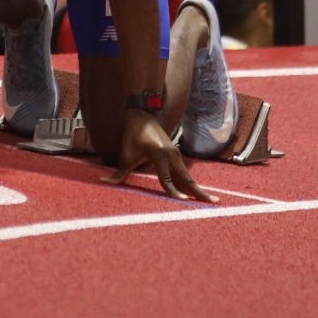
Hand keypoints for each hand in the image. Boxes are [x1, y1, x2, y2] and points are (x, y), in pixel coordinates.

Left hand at [101, 111, 216, 202]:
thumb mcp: (125, 155)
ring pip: (188, 176)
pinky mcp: (176, 155)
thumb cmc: (133, 135)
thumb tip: (104, 183)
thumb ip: (118, 174)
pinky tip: (197, 193)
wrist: (143, 115)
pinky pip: (185, 173)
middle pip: (187, 178)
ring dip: (198, 189)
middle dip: (199, 192)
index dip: (173, 191)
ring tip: (211, 200)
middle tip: (213, 202)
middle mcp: (172, 155)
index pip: (167, 178)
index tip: (182, 202)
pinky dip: (191, 183)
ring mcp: (176, 155)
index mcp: (160, 154)